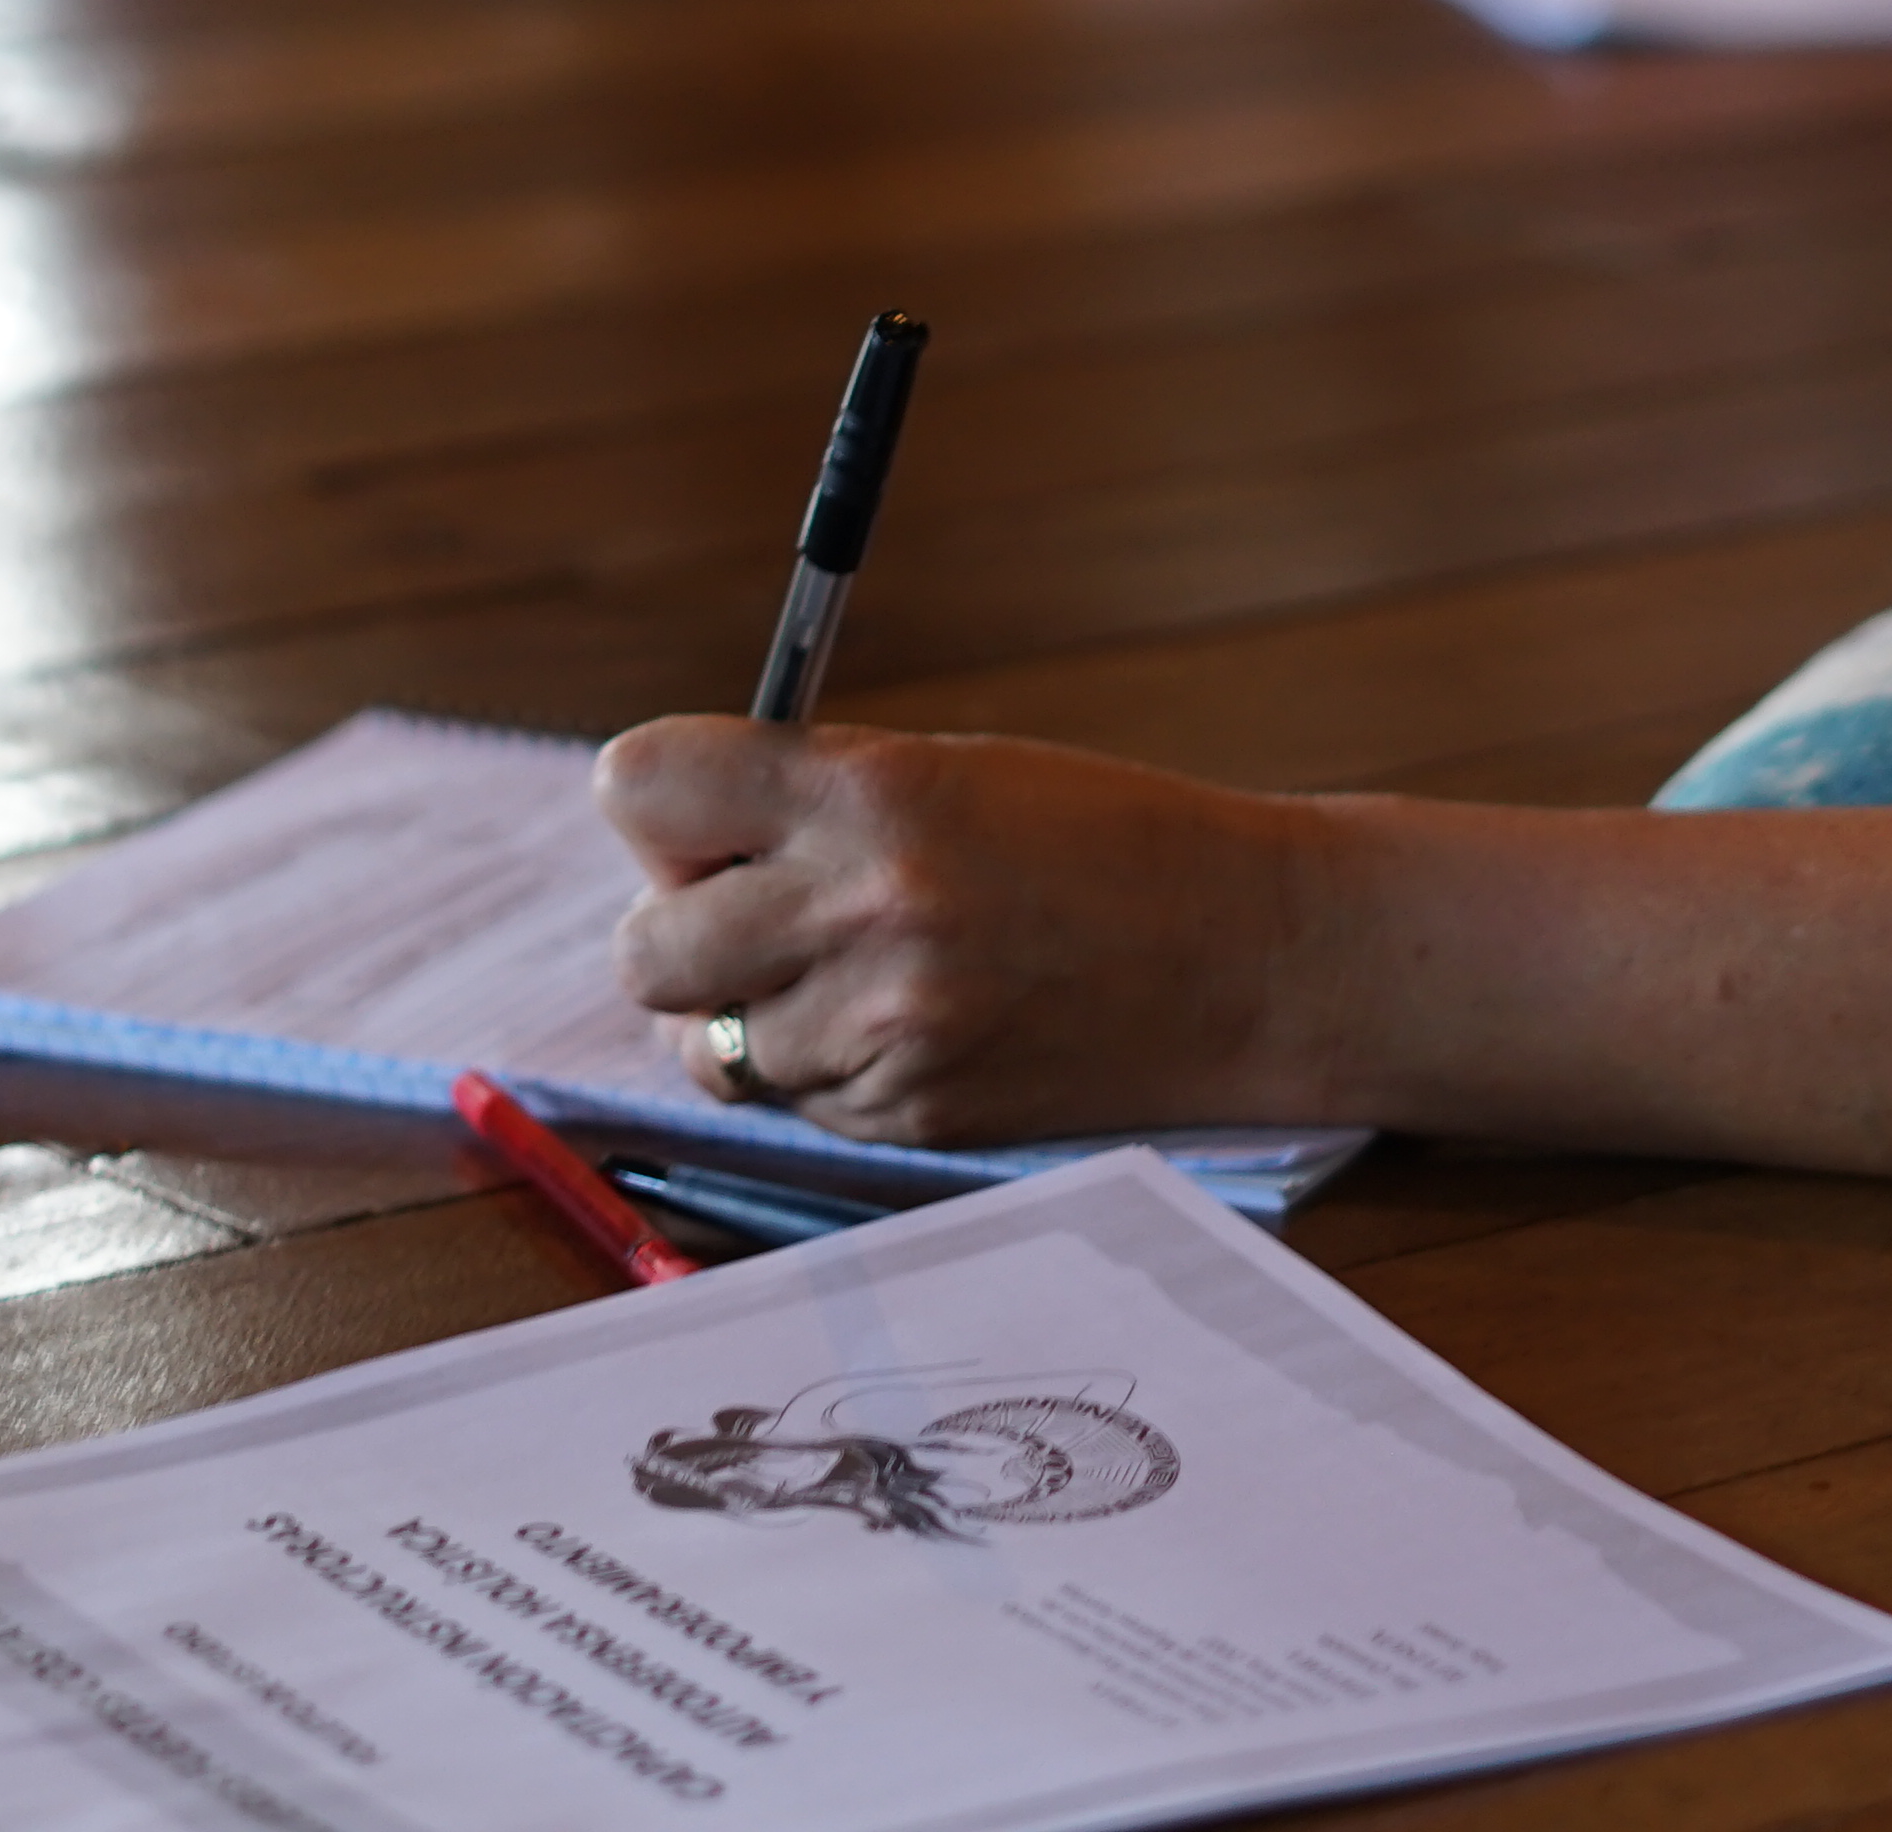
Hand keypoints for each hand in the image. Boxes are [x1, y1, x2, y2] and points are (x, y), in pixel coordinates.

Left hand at [595, 719, 1332, 1147]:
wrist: (1252, 956)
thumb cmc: (1103, 841)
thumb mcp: (952, 771)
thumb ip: (807, 799)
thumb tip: (669, 847)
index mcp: (867, 792)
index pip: (639, 786)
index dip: (661, 809)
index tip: (708, 824)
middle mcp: (860, 912)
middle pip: (645, 948)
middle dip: (684, 930)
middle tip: (765, 911)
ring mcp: (882, 1031)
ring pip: (707, 1046)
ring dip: (752, 1015)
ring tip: (857, 973)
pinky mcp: (907, 1120)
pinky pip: (791, 1104)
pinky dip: (823, 1070)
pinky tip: (915, 1025)